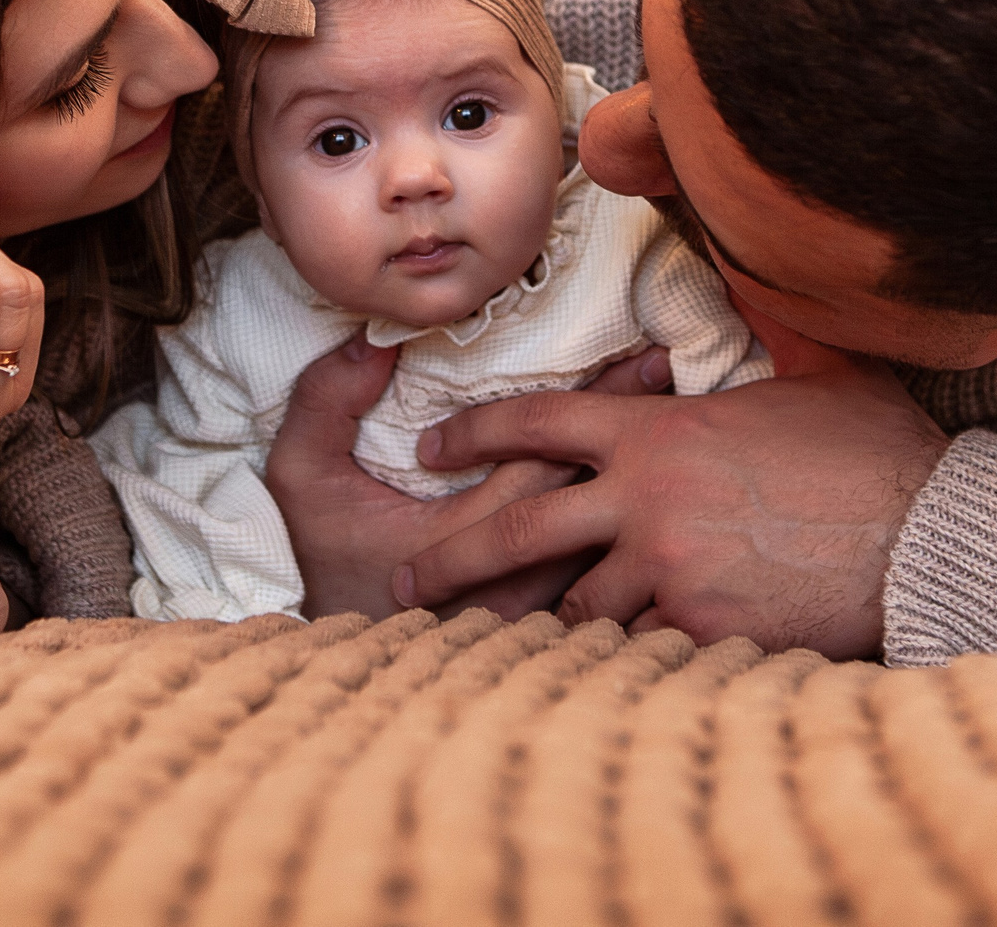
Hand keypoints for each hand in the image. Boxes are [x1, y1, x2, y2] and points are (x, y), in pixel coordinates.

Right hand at [265, 337, 675, 621]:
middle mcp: (505, 578)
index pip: (544, 460)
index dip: (600, 405)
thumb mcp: (301, 475)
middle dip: (641, 428)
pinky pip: (596, 574)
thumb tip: (375, 341)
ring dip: (640, 476)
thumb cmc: (317, 555)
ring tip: (694, 421)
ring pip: (604, 540)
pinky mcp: (531, 618)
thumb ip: (329, 401)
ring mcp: (524, 606)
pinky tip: (660, 485)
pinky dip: (628, 526)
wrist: (327, 656)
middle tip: (686, 371)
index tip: (644, 354)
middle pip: (593, 493)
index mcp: (456, 534)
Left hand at [397, 320, 948, 657]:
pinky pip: (637, 649)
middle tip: (410, 582)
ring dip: (552, 619)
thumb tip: (754, 276)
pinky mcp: (702, 628)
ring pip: (575, 604)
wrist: (929, 533)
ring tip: (507, 641)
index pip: (538, 421)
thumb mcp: (814, 372)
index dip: (475, 432)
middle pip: (516, 529)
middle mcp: (644, 499)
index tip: (433, 447)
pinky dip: (622, 657)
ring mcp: (668, 568)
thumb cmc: (877, 450)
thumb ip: (764, 333)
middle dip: (454, 558)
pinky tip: (600, 672)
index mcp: (657, 431)